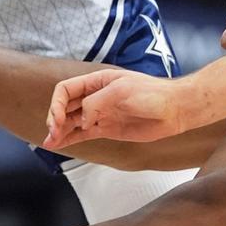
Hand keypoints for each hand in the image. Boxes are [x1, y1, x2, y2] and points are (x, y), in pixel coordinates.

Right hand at [44, 69, 190, 147]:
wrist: (175, 110)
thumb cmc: (154, 94)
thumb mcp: (121, 92)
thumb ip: (97, 104)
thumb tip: (82, 120)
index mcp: (98, 81)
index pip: (66, 90)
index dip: (57, 104)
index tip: (58, 119)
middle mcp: (96, 97)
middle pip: (65, 106)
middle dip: (55, 118)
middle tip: (53, 132)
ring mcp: (101, 114)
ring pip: (72, 122)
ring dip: (59, 131)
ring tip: (49, 142)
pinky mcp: (108, 129)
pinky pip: (83, 134)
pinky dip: (70, 138)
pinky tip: (58, 144)